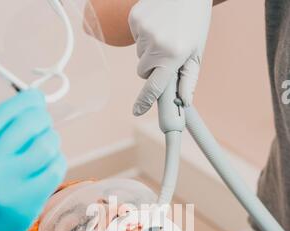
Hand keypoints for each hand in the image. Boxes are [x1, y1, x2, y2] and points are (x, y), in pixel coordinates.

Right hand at [0, 89, 66, 230]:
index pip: (9, 111)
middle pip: (31, 123)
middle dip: (42, 118)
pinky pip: (55, 170)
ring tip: (44, 144)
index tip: (36, 99)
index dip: (29, 100)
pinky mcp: (27, 206)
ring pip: (48, 145)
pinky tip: (49, 162)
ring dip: (51, 139)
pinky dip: (57, 160)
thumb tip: (30, 104)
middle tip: (42, 122)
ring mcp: (10, 187)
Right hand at [129, 0, 212, 115]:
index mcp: (173, 55)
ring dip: (150, 50)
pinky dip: (145, 35)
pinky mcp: (134, 18)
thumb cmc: (194, 22)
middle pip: (144, 71)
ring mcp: (143, 30)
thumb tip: (184, 102)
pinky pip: (135, 38)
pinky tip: (157, 23)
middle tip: (168, 52)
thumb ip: (188, 80)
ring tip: (165, 33)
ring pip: (140, 55)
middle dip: (154, 68)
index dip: (145, 101)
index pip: (154, 86)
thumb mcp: (196, 53)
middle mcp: (156, 44)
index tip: (137, 111)